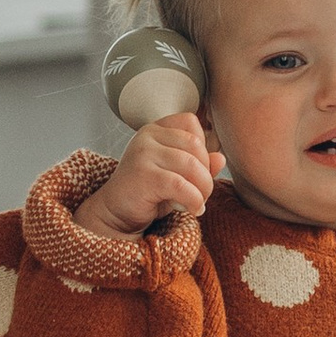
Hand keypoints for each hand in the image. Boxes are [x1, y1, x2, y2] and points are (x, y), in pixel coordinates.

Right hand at [79, 111, 219, 238]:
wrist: (114, 213)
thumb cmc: (148, 193)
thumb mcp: (177, 175)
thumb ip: (199, 165)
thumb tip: (221, 158)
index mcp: (154, 129)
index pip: (191, 123)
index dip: (202, 147)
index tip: (196, 171)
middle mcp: (147, 136)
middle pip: (196, 146)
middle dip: (206, 173)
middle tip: (200, 194)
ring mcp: (143, 154)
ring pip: (192, 166)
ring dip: (203, 190)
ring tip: (196, 204)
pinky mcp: (143, 175)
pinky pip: (182, 185)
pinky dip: (194, 200)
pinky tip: (192, 210)